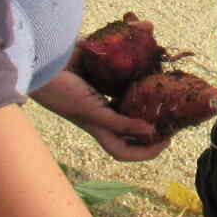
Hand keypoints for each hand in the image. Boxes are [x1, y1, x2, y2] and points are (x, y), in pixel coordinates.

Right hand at [31, 67, 169, 159]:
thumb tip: (150, 131)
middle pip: (132, 128)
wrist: (43, 64)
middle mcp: (103, 114)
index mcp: (99, 129)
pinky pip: (125, 78)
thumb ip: (120, 123)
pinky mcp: (103, 75)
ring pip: (131, 102)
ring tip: (167, 94)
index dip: (146, 152)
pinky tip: (152, 68)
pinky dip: (138, 74)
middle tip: (173, 115)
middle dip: (153, 125)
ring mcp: (103, 94)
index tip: (167, 140)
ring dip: (148, 99)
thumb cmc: (64, 93)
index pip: (125, 151)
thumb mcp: (93, 113)